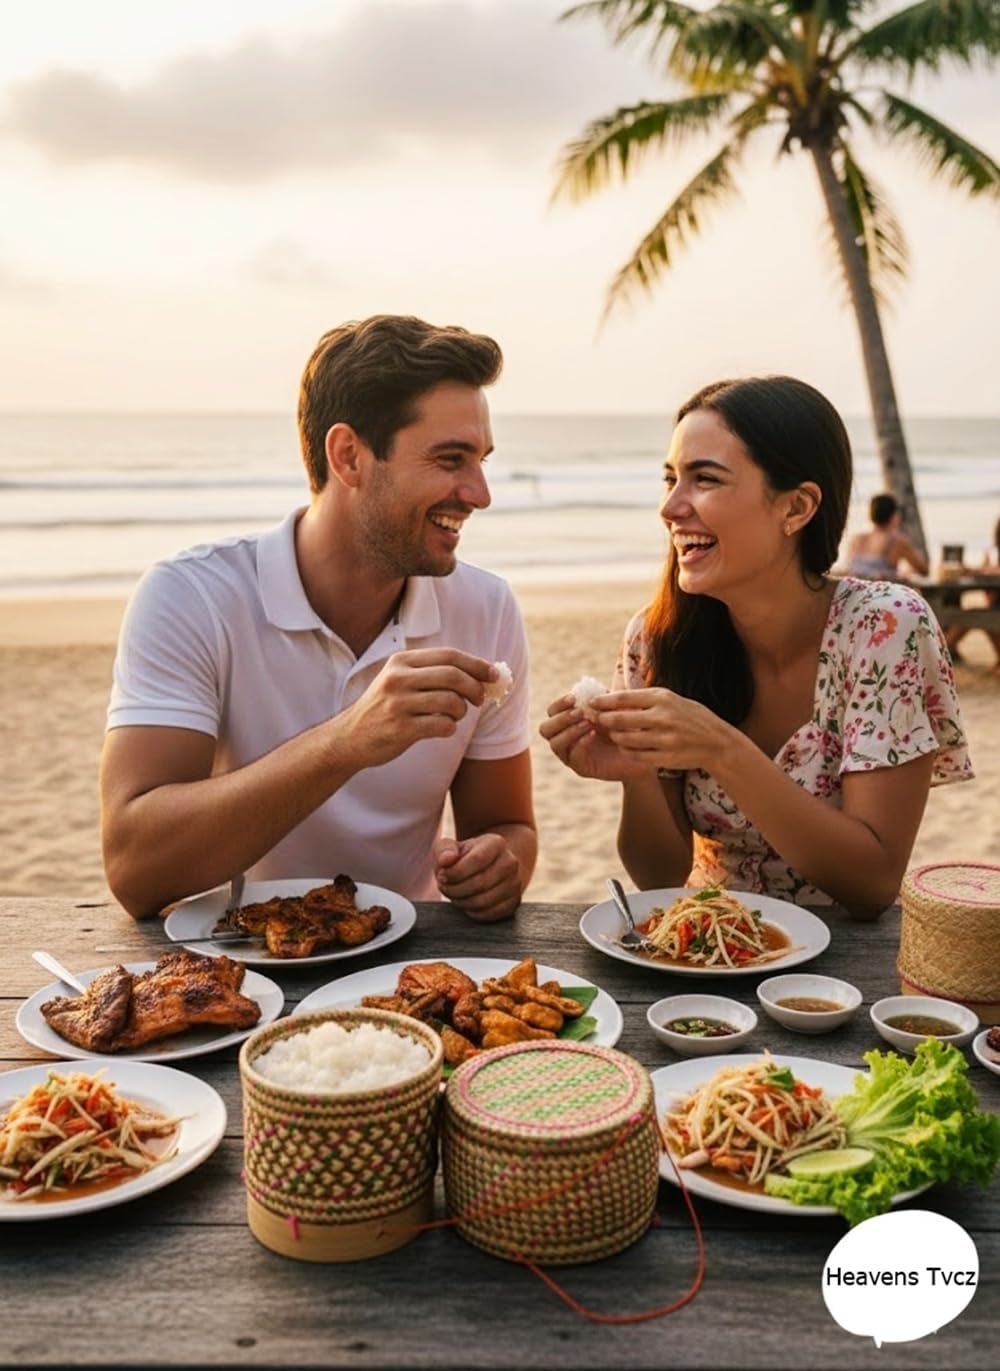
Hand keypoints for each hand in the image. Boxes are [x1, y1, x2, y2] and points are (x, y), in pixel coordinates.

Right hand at [336, 648, 494, 768]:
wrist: (349, 738)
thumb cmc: (384, 708)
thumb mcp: (399, 680)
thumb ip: (432, 673)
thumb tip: (480, 674)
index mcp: (400, 661)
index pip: (449, 655)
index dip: (476, 664)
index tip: (493, 675)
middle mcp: (398, 678)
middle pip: (453, 676)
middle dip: (475, 688)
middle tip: (480, 699)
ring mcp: (398, 703)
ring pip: (451, 702)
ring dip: (461, 711)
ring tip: (454, 716)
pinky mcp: (401, 728)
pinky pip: (442, 726)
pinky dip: (450, 728)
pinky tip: (441, 729)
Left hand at [433, 833, 522, 922]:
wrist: (490, 866)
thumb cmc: (465, 857)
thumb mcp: (450, 847)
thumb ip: (444, 850)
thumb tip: (446, 860)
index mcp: (496, 844)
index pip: (477, 859)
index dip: (455, 872)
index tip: (441, 875)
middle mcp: (510, 863)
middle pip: (480, 883)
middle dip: (455, 889)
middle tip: (444, 887)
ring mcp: (515, 884)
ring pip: (483, 901)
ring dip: (461, 901)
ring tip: (454, 893)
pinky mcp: (514, 902)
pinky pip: (489, 914)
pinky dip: (472, 912)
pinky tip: (466, 901)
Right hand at [538, 695, 650, 781]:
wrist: (641, 750)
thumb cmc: (625, 725)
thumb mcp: (612, 708)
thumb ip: (597, 699)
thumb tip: (583, 691)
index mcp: (568, 721)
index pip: (552, 711)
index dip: (559, 704)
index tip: (573, 697)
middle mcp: (565, 738)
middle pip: (545, 729)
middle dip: (561, 719)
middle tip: (580, 712)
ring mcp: (571, 754)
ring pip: (554, 743)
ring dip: (569, 731)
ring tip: (588, 723)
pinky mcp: (581, 767)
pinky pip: (571, 756)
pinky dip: (580, 743)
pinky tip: (593, 735)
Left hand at [590, 687, 729, 772]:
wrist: (717, 742)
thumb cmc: (691, 717)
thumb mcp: (673, 700)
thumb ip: (647, 700)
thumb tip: (615, 698)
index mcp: (664, 699)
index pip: (624, 698)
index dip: (604, 701)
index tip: (592, 702)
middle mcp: (663, 718)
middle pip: (620, 719)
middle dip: (604, 720)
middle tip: (596, 719)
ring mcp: (664, 739)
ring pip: (625, 739)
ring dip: (614, 736)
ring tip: (612, 733)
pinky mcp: (665, 757)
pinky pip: (635, 755)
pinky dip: (626, 750)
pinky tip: (624, 746)